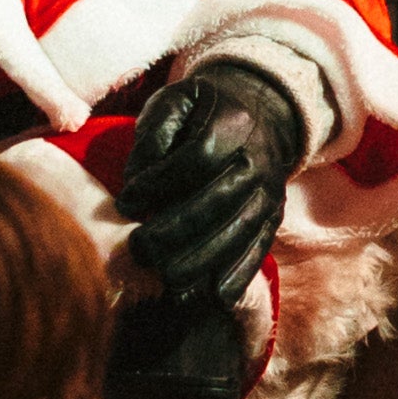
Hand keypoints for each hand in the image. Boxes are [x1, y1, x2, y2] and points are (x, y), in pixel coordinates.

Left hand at [117, 58, 310, 308]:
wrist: (262, 114)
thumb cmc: (204, 110)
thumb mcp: (175, 101)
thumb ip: (153, 131)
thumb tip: (134, 178)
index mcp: (231, 123)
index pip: (197, 157)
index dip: (158, 182)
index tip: (124, 201)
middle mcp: (256, 160)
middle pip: (217, 200)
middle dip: (175, 231)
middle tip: (138, 250)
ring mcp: (268, 192)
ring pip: (238, 231)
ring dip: (202, 260)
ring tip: (167, 279)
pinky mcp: (273, 217)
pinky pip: (259, 249)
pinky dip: (239, 275)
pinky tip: (215, 297)